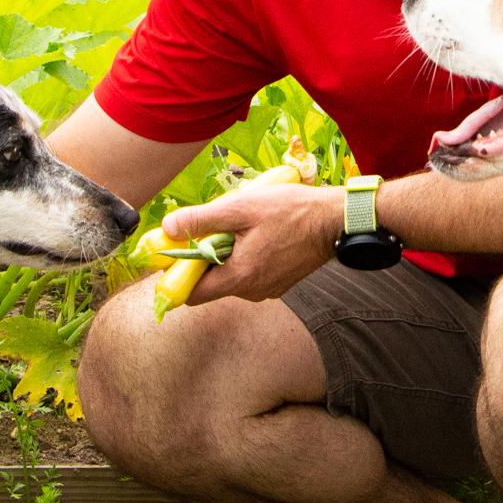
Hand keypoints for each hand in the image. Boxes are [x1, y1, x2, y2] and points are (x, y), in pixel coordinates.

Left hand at [160, 183, 342, 305]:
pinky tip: (260, 234)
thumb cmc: (291, 211)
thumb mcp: (241, 207)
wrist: (334, 220)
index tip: (176, 253)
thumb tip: (168, 228)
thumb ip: (201, 220)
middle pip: (211, 283)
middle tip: (216, 227)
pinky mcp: (279, 283)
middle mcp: (252, 291)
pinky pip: (250, 274)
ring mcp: (268, 289)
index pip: (192, 294)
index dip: (178, 274)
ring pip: (231, 277)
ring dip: (228, 255)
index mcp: (240, 277)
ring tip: (244, 227)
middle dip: (206, 258)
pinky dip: (246, 257)